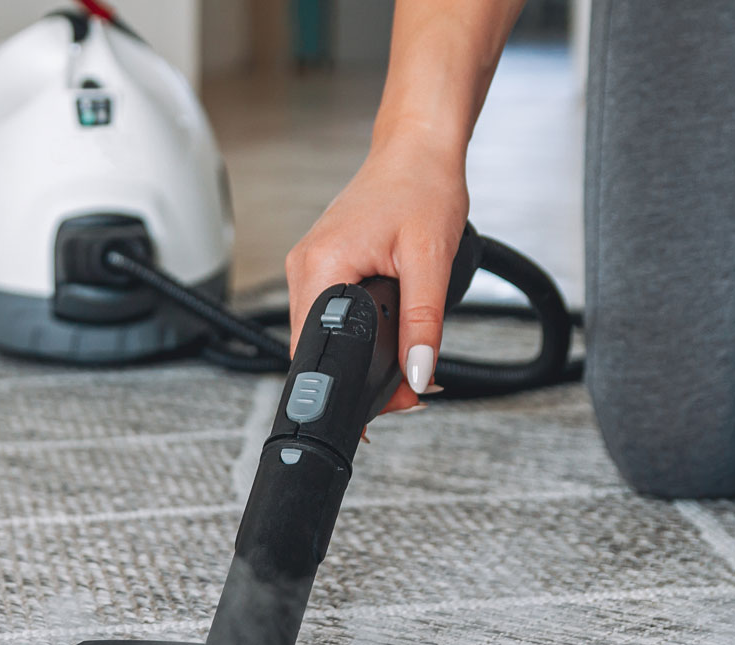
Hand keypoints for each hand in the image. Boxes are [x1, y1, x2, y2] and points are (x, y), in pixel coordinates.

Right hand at [284, 134, 468, 412]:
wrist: (416, 149)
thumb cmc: (421, 186)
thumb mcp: (431, 260)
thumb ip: (423, 324)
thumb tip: (416, 373)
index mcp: (320, 267)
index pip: (314, 351)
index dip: (347, 386)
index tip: (380, 405)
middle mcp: (304, 267)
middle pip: (316, 348)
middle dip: (360, 376)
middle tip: (407, 387)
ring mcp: (309, 266)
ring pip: (322, 333)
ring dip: (359, 354)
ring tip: (402, 358)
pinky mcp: (321, 264)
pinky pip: (329, 312)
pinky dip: (355, 329)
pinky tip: (385, 328)